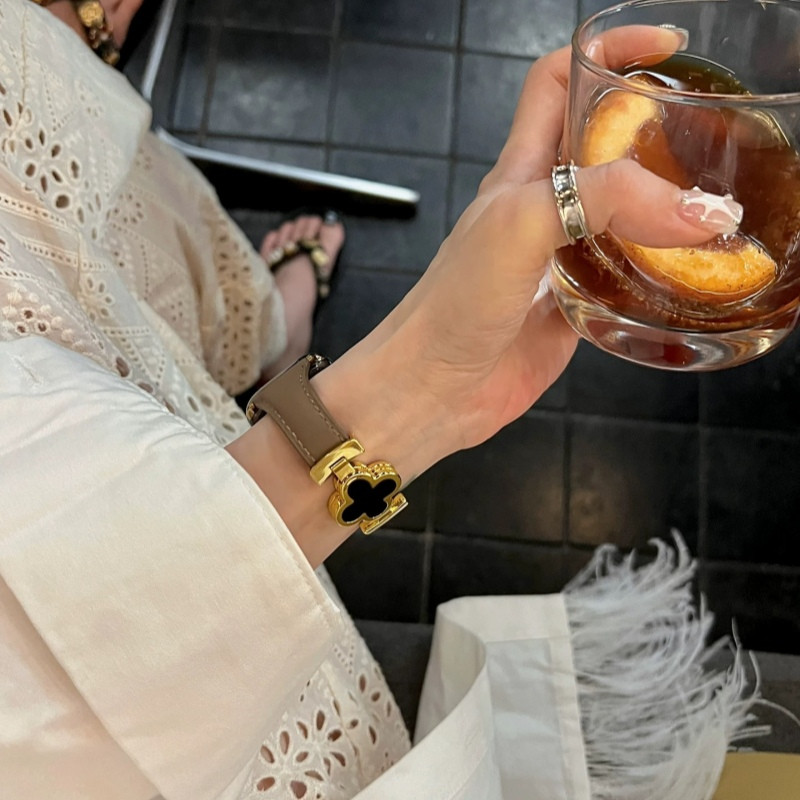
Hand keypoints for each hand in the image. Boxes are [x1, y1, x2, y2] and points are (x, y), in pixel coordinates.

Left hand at [231, 26, 742, 566]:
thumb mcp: (520, 225)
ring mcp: (561, 257)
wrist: (434, 388)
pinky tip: (690, 273)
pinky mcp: (575, 303)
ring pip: (622, 212)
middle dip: (655, 129)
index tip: (665, 49)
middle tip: (710, 138)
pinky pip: (627, 274)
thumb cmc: (455, 303)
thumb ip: (604, 201)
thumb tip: (699, 211)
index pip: (556, 83)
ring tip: (717, 205)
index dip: (607, 52)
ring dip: (666, 205)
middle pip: (603, 147)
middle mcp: (543, 207)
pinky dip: (661, 269)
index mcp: (520, 171)